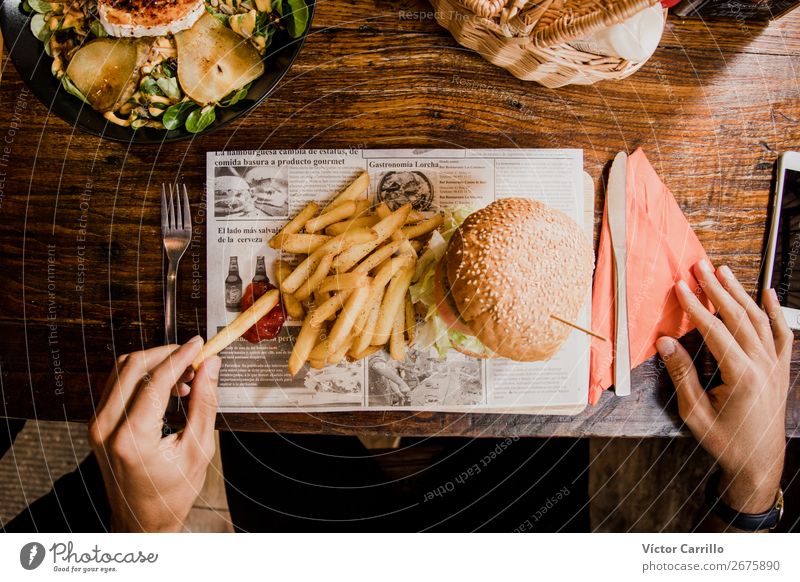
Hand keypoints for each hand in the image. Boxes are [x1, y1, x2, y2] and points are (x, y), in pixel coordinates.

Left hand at [88, 337, 221, 531]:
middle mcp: (106, 429)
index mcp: (131, 440)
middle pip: (132, 367)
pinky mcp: (98, 425)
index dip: (180, 356)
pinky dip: (143, 376)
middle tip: (194, 357)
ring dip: (155, 363)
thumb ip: (205, 402)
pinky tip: (168, 387)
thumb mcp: (198, 448)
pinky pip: (117, 385)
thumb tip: (211, 366)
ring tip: (185, 377)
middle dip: (166, 353)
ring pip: (121, 371)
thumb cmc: (172, 493)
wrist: (142, 521)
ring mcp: (97, 426)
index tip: (199, 344)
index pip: (155, 381)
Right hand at [656, 260, 790, 516]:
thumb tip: (666, 342)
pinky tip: (768, 293)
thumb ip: (682, 375)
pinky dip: (775, 311)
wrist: (759, 460)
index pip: (715, 331)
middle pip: (738, 317)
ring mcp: (774, 365)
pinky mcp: (779, 368)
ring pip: (758, 319)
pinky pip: (781, 333)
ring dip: (739, 293)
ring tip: (722, 272)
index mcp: (741, 376)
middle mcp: (762, 365)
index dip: (696, 307)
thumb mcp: (694, 413)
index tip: (681, 287)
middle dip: (717, 289)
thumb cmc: (726, 441)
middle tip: (700, 267)